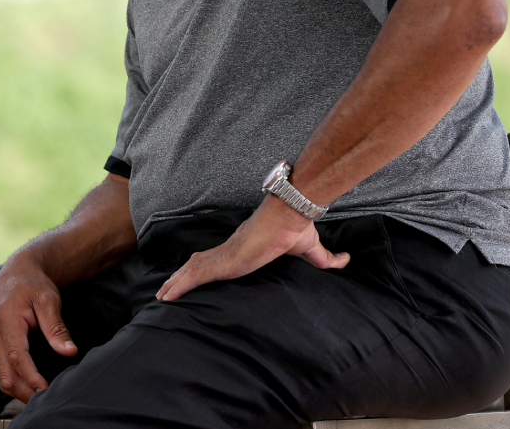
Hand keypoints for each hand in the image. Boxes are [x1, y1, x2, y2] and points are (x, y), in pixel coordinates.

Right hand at [0, 254, 77, 402]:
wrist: (16, 274)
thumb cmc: (32, 284)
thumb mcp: (48, 300)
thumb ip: (56, 328)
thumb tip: (69, 351)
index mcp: (8, 322)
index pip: (17, 357)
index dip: (30, 377)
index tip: (45, 389)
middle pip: (5, 374)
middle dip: (24, 392)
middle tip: (46, 401)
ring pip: (1, 376)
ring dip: (19, 390)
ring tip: (40, 398)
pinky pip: (1, 370)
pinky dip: (15, 382)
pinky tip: (30, 386)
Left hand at [155, 196, 349, 301]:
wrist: (290, 213)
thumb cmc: (296, 228)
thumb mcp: (312, 250)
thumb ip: (327, 259)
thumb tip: (347, 260)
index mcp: (246, 247)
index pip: (221, 259)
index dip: (207, 267)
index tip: (198, 275)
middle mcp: (231, 249)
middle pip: (200, 264)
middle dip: (184, 276)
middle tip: (169, 289)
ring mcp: (225, 254)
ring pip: (192, 270)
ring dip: (176, 282)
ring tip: (162, 295)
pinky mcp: (224, 261)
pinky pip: (195, 275)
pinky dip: (179, 284)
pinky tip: (167, 294)